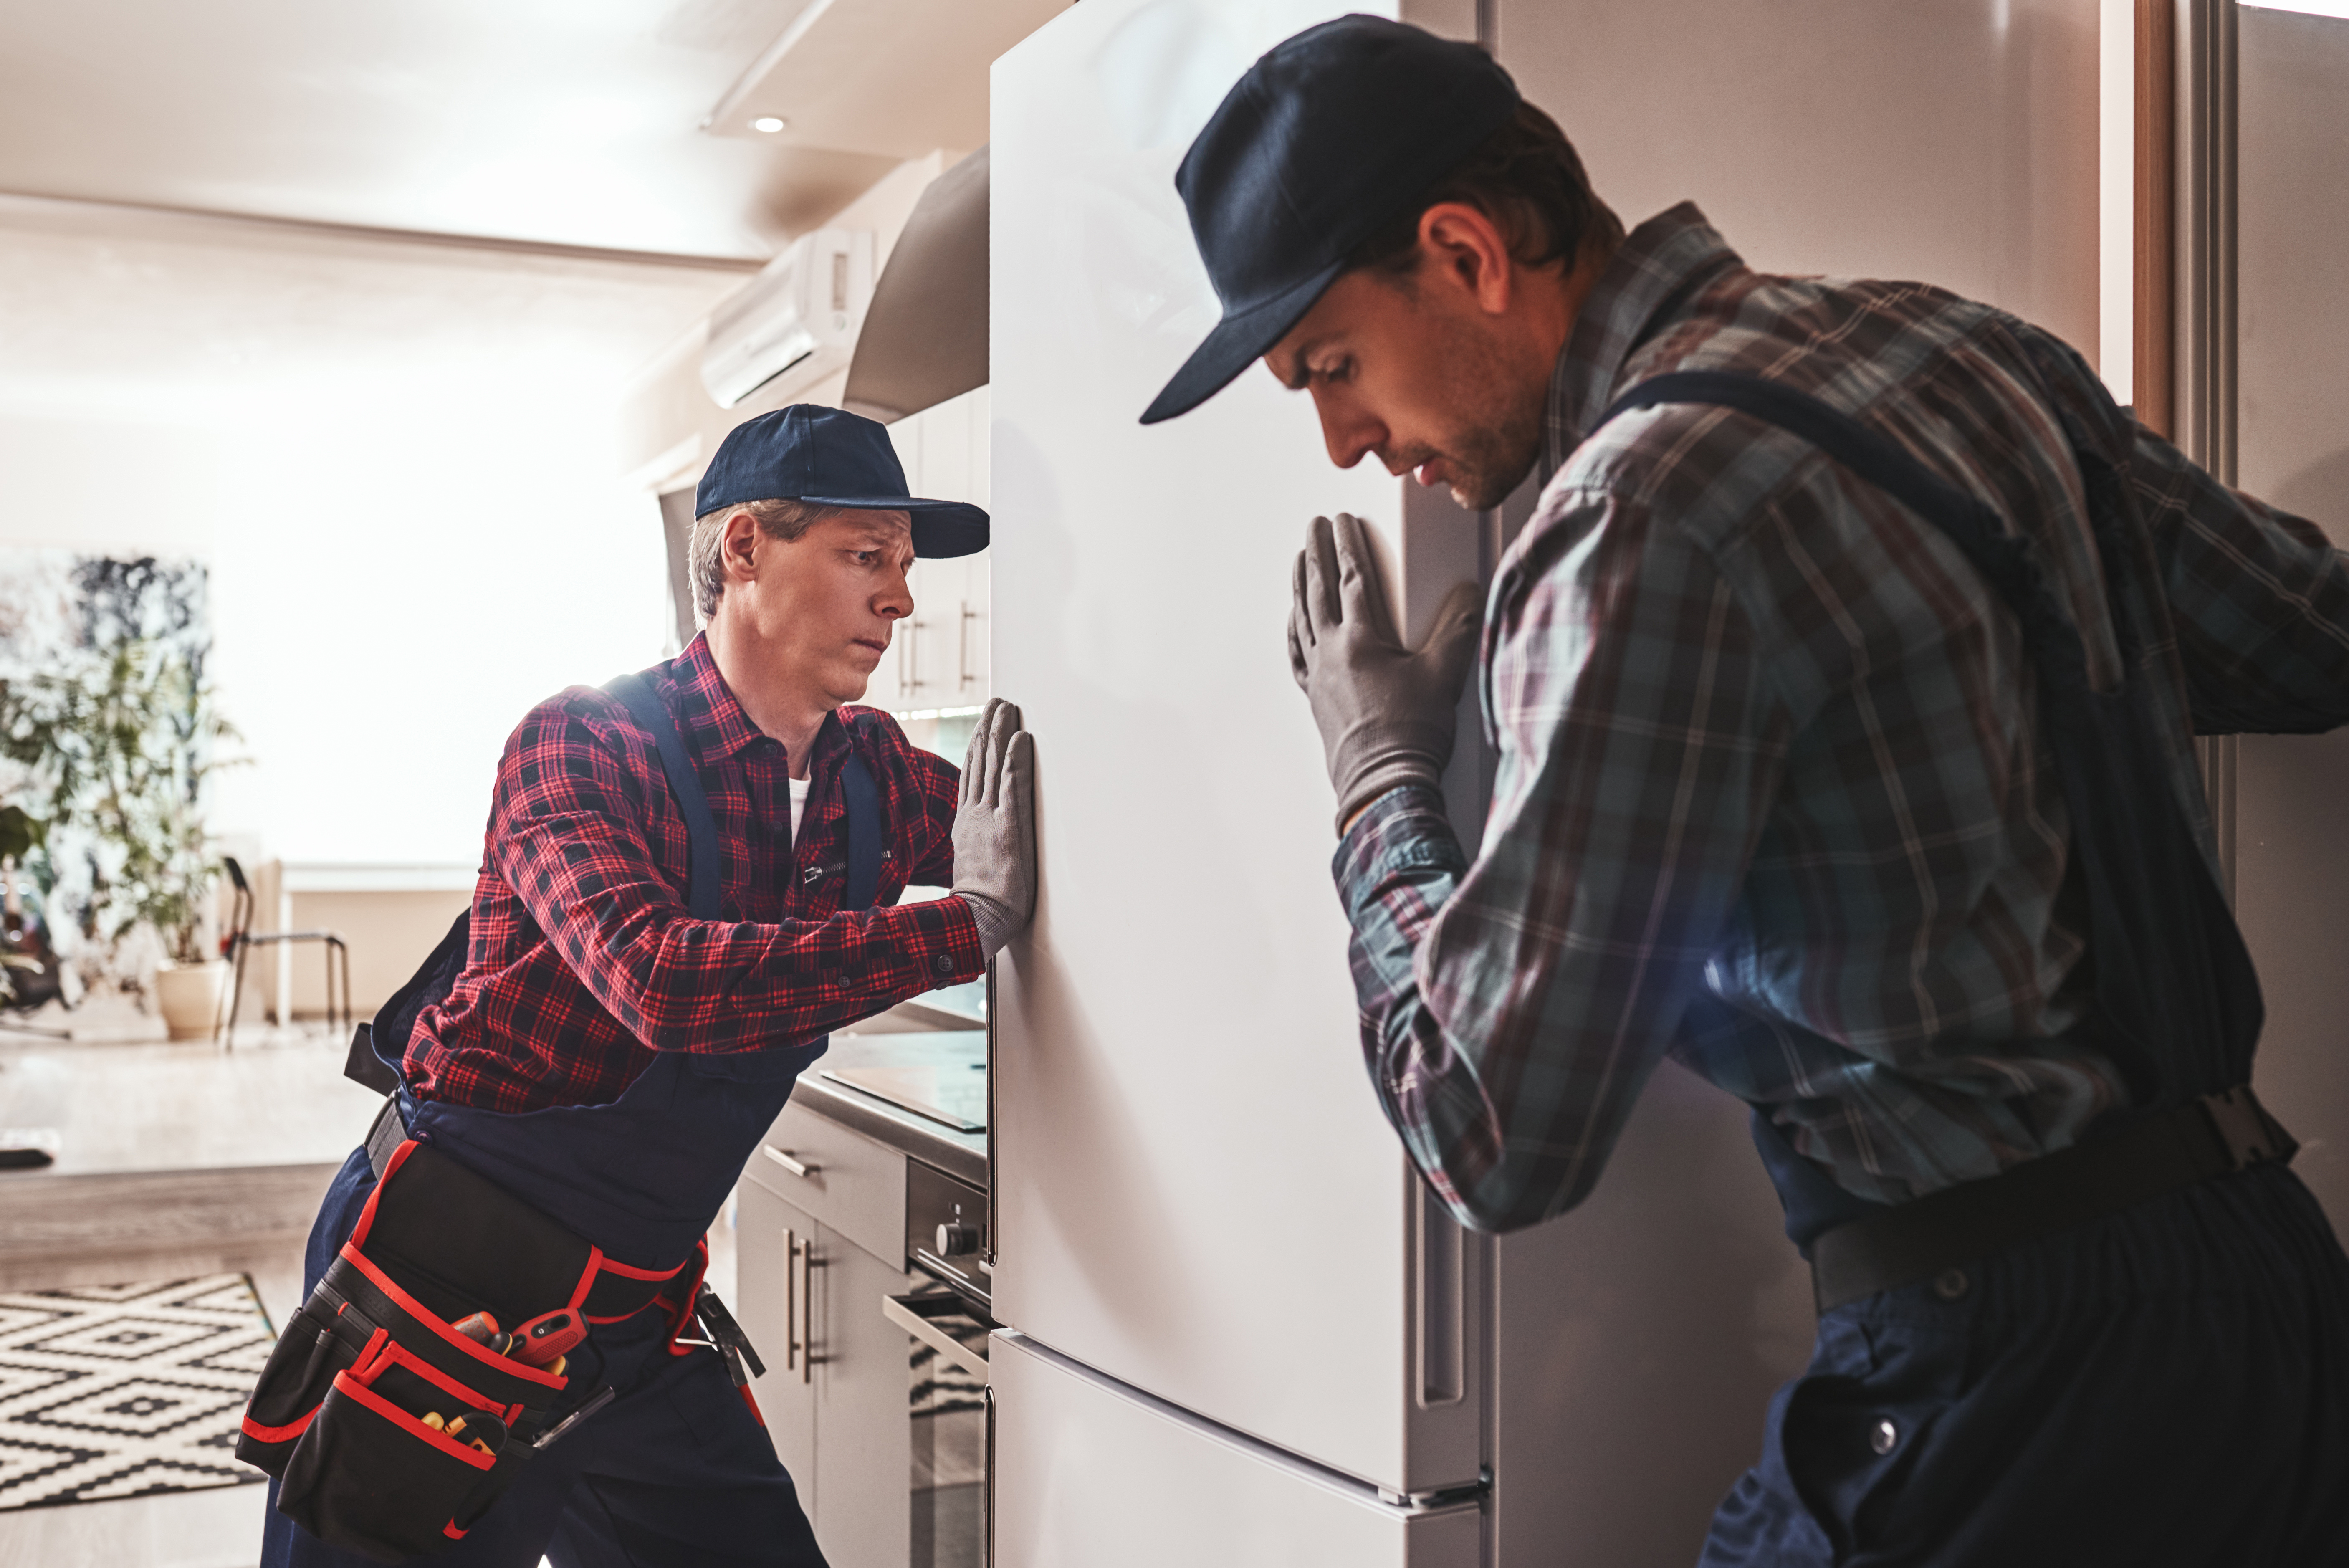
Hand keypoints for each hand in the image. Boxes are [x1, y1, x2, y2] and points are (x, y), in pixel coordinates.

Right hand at [950, 698, 1035, 959]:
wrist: (975, 920)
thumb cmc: (977, 903)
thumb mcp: (970, 866)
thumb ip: (975, 845)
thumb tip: (978, 841)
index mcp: (965, 824)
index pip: (971, 777)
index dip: (977, 749)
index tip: (982, 727)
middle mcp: (974, 815)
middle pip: (981, 762)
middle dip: (990, 728)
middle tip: (998, 702)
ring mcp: (989, 818)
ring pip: (994, 765)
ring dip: (1002, 732)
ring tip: (1008, 707)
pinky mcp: (1007, 826)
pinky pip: (1012, 784)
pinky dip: (1016, 759)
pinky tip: (1021, 738)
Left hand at [1288, 513, 1480, 833]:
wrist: (1384, 785)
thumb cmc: (1411, 735)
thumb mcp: (1445, 675)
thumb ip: (1459, 629)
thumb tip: (1470, 594)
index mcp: (1361, 639)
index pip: (1351, 577)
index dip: (1349, 543)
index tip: (1342, 519)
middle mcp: (1331, 653)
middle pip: (1318, 590)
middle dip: (1315, 552)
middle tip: (1313, 526)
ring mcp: (1318, 676)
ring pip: (1302, 618)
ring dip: (1300, 585)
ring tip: (1299, 561)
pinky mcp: (1315, 699)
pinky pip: (1296, 654)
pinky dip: (1294, 630)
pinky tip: (1294, 623)